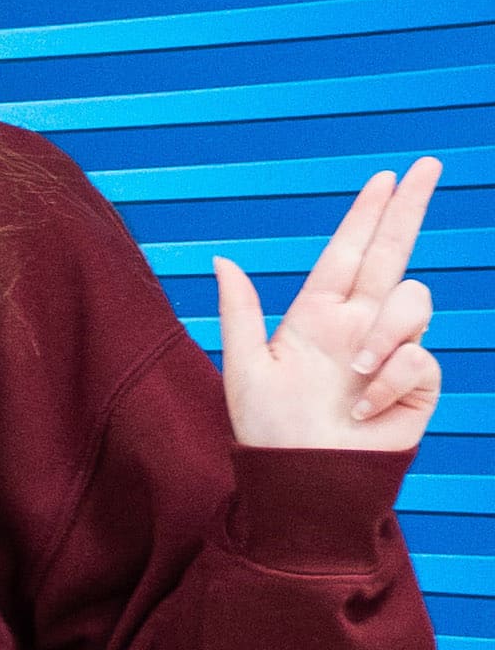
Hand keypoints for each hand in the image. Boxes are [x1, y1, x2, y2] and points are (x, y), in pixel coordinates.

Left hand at [217, 156, 443, 451]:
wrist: (300, 482)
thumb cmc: (267, 433)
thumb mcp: (243, 369)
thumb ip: (239, 312)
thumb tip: (222, 258)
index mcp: (317, 317)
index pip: (347, 253)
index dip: (366, 215)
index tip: (385, 177)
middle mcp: (359, 326)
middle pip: (392, 254)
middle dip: (410, 209)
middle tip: (429, 167)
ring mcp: (392, 352)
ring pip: (413, 300)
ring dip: (383, 332)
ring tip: (353, 373)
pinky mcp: (417, 383)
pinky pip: (418, 356)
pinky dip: (388, 380)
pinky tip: (364, 409)